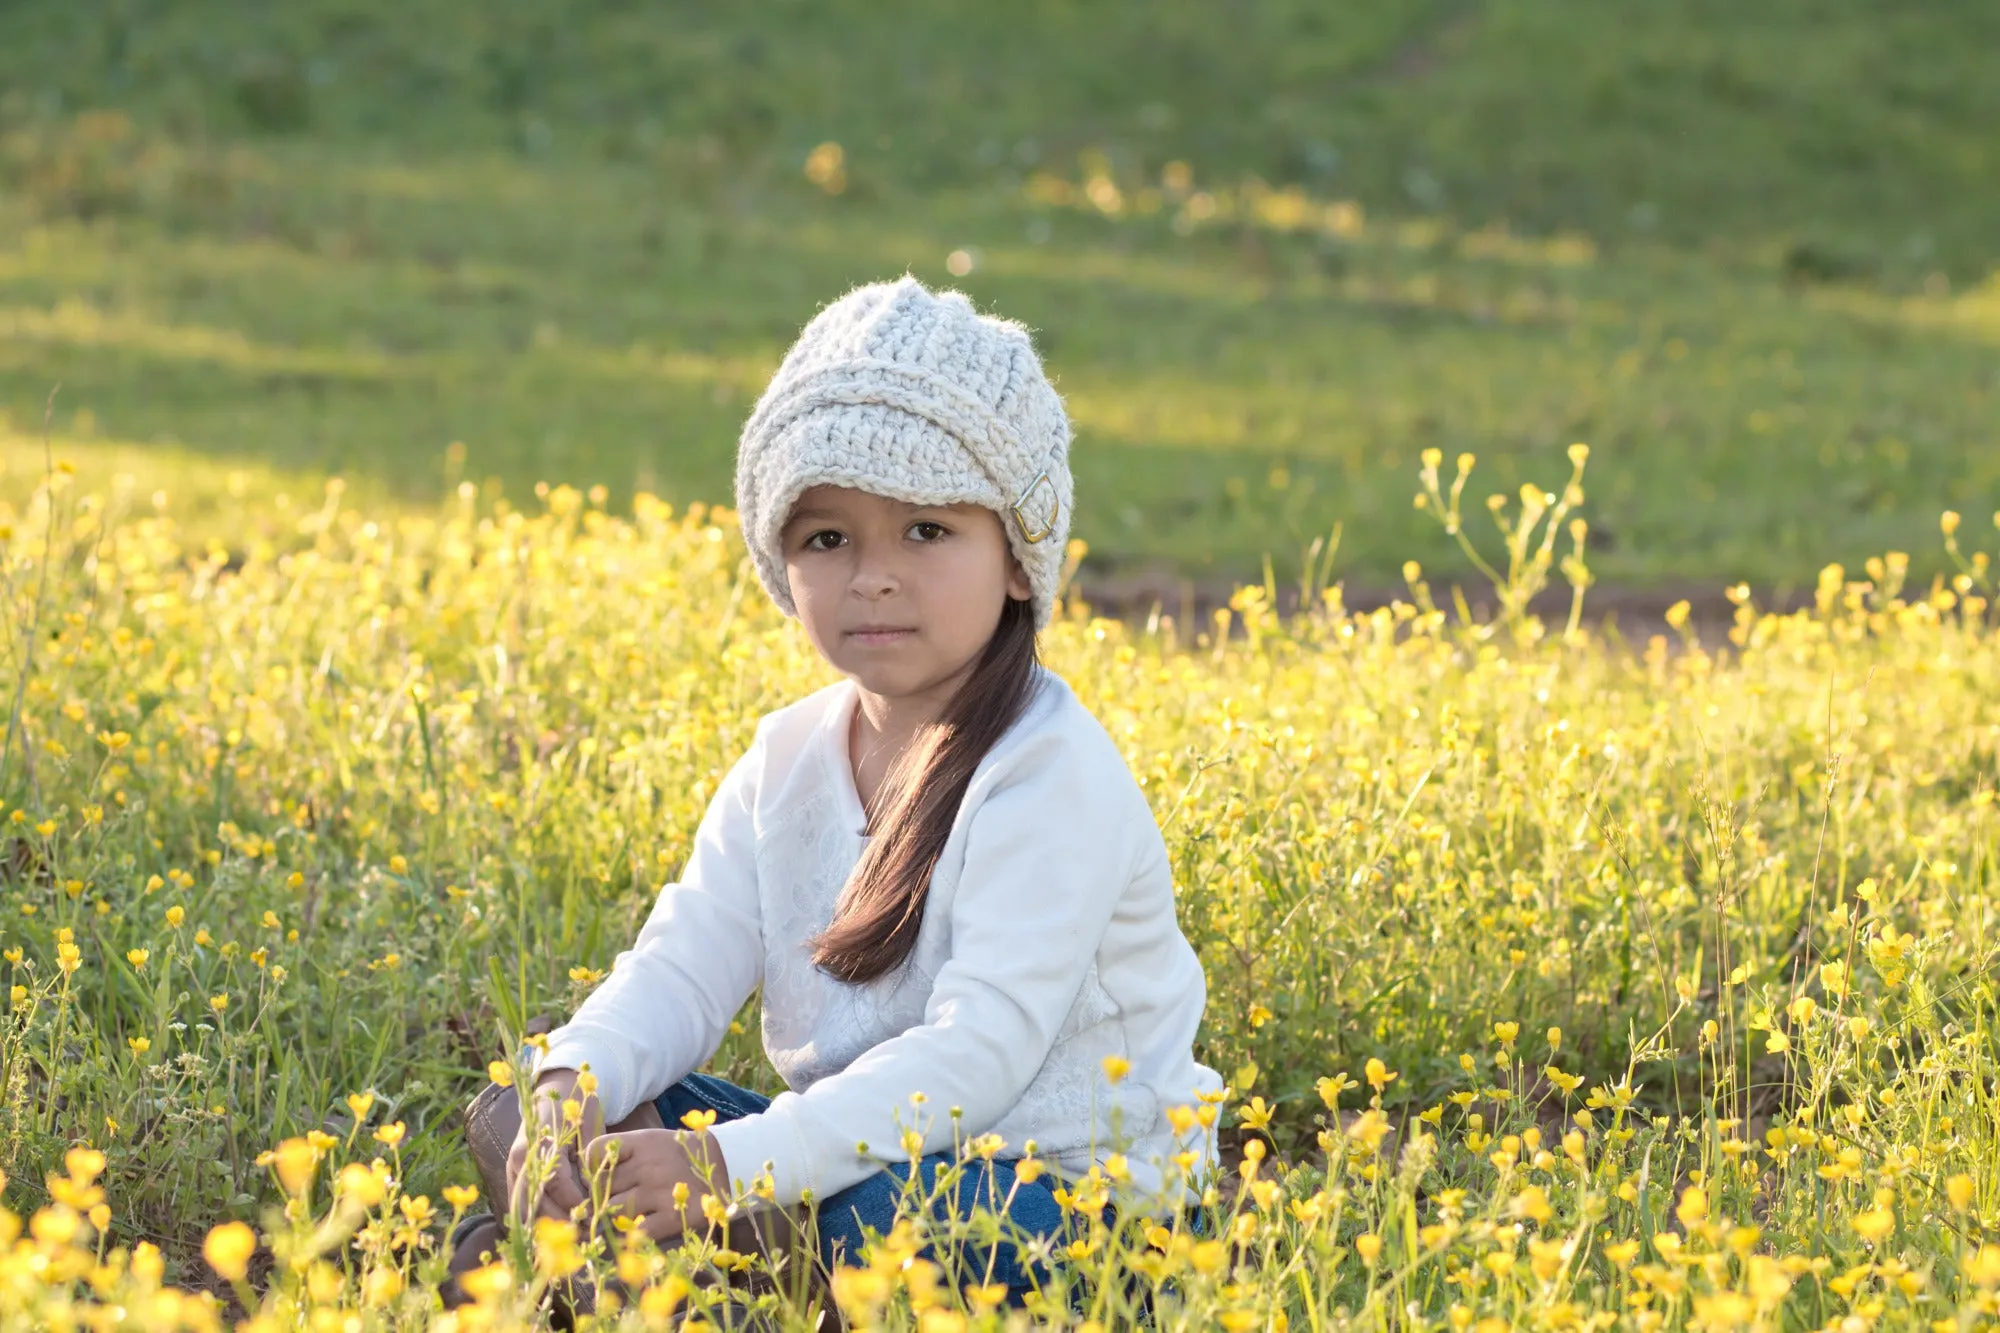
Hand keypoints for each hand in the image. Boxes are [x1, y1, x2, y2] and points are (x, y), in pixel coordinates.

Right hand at [504, 1069, 604, 1225]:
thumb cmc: (575, 1106)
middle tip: (584, 1233)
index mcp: (541, 1142)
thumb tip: (594, 1186)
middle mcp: (521, 1159)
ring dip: (545, 1225)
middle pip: (535, 1201)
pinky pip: (519, 1206)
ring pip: (523, 1208)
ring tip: (570, 1237)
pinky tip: (553, 1231)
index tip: (592, 1214)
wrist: (551, 1091)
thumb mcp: (588, 1122)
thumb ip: (589, 1152)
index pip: (556, 1181)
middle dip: (560, 1220)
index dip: (574, 1201)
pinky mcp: (514, 1178)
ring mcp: (514, 1170)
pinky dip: (534, 1221)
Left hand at [582, 1127, 728, 1242]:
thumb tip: (584, 1172)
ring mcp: (659, 1192)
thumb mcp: (651, 1141)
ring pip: (613, 1211)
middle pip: (601, 1187)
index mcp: (641, 1143)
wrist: (725, 1163)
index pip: (595, 1152)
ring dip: (611, 1218)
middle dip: (599, 1197)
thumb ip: (622, 1154)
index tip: (598, 1174)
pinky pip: (636, 1231)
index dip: (590, 1166)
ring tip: (617, 1218)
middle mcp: (648, 1166)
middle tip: (606, 1201)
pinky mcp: (671, 1217)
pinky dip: (629, 1234)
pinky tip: (634, 1230)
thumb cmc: (678, 1154)